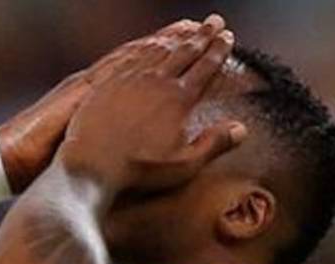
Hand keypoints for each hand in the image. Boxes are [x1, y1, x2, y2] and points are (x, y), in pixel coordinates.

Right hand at [0, 19, 204, 192]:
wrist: (12, 159)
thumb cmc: (46, 159)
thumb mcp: (83, 141)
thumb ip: (108, 131)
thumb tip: (138, 132)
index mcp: (99, 94)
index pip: (141, 67)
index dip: (170, 53)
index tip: (197, 40)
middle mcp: (98, 83)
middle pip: (145, 56)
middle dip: (177, 40)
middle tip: (206, 26)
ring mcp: (88, 86)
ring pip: (132, 57)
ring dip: (163, 42)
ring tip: (191, 30)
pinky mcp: (80, 96)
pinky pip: (115, 71)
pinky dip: (138, 58)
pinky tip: (158, 50)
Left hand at [57, 14, 246, 195]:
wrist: (91, 166)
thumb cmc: (139, 171)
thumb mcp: (184, 166)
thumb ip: (214, 144)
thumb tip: (242, 129)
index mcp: (178, 99)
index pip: (205, 67)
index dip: (218, 50)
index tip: (228, 37)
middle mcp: (156, 82)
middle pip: (185, 51)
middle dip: (203, 34)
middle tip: (215, 21)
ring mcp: (130, 78)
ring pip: (159, 48)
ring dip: (176, 35)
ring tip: (189, 26)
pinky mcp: (108, 81)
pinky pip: (132, 55)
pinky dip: (147, 44)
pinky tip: (151, 42)